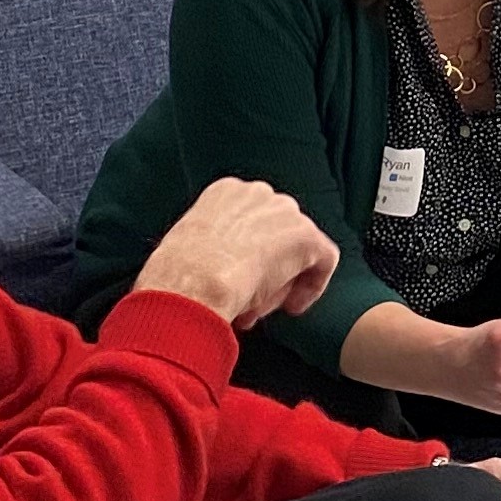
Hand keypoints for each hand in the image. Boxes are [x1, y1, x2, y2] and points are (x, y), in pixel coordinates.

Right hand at [134, 179, 337, 330]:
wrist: (192, 281)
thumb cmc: (177, 274)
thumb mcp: (186, 248)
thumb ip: (209, 248)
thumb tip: (215, 270)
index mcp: (225, 192)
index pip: (248, 222)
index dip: (246, 256)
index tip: (237, 280)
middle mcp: (258, 193)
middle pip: (275, 233)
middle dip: (266, 268)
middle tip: (250, 299)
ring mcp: (284, 212)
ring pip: (296, 249)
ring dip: (282, 280)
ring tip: (259, 308)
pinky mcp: (305, 235)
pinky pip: (323, 260)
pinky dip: (312, 285)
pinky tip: (292, 307)